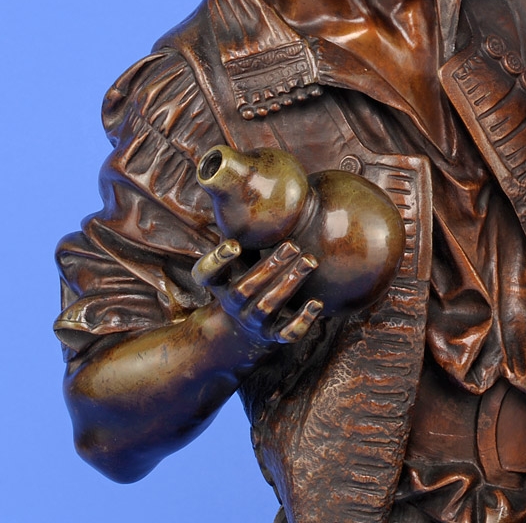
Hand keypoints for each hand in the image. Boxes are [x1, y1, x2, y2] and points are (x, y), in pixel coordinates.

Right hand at [192, 239, 322, 346]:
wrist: (236, 339)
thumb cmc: (241, 284)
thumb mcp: (234, 265)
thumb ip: (242, 238)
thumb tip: (248, 188)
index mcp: (220, 286)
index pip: (207, 275)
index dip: (217, 260)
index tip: (234, 244)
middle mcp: (234, 304)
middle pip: (246, 288)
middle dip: (270, 266)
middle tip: (293, 244)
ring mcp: (253, 322)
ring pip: (269, 306)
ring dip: (290, 284)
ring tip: (310, 261)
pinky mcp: (273, 337)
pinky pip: (287, 335)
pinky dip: (302, 321)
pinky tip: (318, 304)